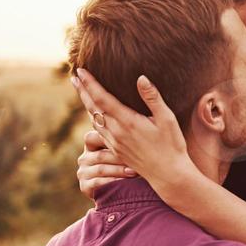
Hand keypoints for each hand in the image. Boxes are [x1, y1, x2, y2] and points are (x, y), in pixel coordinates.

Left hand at [70, 69, 198, 196]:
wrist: (168, 175)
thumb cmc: (172, 146)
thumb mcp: (167, 119)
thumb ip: (153, 98)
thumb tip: (141, 78)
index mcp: (128, 122)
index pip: (102, 98)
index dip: (90, 84)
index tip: (81, 70)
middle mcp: (116, 132)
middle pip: (93, 107)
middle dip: (82, 90)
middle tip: (74, 76)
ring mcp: (114, 142)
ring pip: (94, 119)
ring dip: (86, 103)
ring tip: (82, 91)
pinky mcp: (116, 149)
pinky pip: (99, 130)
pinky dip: (94, 117)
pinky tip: (94, 113)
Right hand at [76, 129, 135, 198]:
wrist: (121, 192)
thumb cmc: (128, 165)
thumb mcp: (124, 151)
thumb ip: (124, 139)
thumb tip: (139, 126)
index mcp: (92, 145)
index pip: (92, 137)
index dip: (108, 139)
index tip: (128, 140)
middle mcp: (85, 158)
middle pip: (101, 155)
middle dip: (120, 158)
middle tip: (137, 159)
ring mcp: (83, 172)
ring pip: (101, 169)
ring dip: (119, 171)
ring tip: (134, 172)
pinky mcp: (84, 186)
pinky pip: (98, 183)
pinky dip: (112, 182)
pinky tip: (125, 182)